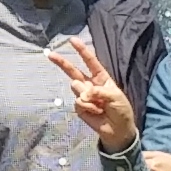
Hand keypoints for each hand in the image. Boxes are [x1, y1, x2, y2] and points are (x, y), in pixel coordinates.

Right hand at [48, 38, 138, 152]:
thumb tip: (83, 93)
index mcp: (101, 78)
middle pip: (73, 71)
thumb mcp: (115, 96)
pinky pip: (79, 102)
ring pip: (77, 87)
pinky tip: (96, 112)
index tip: (72, 40)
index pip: (90, 62)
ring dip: (88, 96)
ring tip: (100, 105)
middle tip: (50, 54)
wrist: (118, 131)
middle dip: (62, 62)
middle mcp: (90, 84)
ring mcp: (83, 96)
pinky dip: (88, 107)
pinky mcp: (79, 107)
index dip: (82, 51)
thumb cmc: (121, 111)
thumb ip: (99, 91)